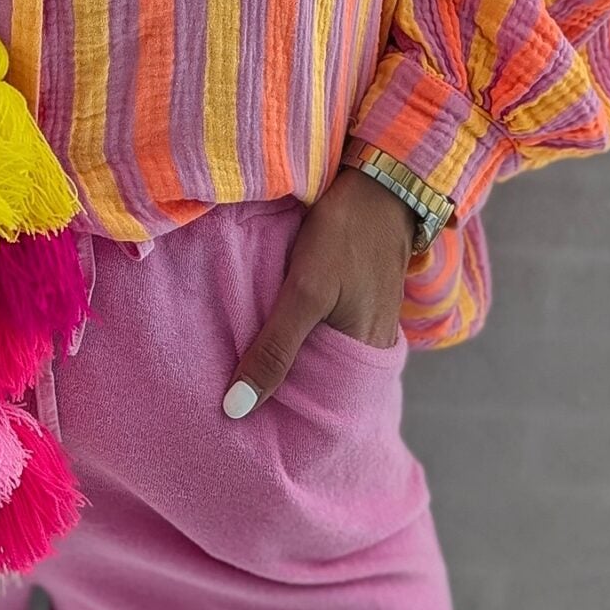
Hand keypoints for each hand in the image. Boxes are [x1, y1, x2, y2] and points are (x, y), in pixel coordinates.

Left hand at [222, 167, 415, 418]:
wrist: (380, 184)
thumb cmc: (345, 236)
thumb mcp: (305, 293)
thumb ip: (275, 348)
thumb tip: (236, 409)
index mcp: (364, 358)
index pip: (317, 408)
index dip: (280, 417)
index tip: (237, 425)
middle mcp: (370, 348)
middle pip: (316, 383)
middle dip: (278, 392)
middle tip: (228, 400)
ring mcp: (366, 322)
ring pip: (316, 354)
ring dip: (285, 359)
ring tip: (240, 370)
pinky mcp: (356, 298)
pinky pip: (321, 328)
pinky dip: (296, 333)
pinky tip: (267, 330)